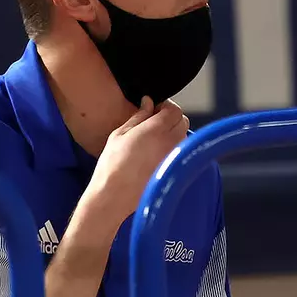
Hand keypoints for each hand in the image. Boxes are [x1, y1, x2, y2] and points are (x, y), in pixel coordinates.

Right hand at [84, 97, 189, 226]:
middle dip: (171, 118)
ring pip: (183, 136)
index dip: (165, 106)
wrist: (114, 194)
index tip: (154, 109)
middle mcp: (170, 142)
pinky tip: (154, 153)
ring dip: (173, 132)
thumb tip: (148, 102)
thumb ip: (139, 115)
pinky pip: (179, 152)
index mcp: (157, 129)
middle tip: (154, 122)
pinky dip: (172, 147)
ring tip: (153, 138)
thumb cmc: (113, 165)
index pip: (175, 109)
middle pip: (182, 121)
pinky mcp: (173, 170)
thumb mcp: (120, 133)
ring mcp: (174, 157)